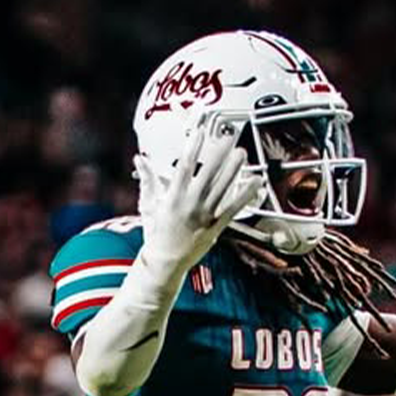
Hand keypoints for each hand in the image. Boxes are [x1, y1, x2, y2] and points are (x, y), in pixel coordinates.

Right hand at [135, 121, 263, 277]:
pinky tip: (255, 182)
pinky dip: (245, 195)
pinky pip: (233, 208)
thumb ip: (147, 179)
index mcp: (173, 197)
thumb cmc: (155, 234)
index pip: (185, 167)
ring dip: (233, 169)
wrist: (164, 263)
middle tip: (229, 137)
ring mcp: (205, 216)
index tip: (200, 131)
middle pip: (208, 174)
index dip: (193, 147)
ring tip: (241, 152)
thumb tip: (140, 159)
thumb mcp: (148, 205)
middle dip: (219, 154)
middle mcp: (191, 205)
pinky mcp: (215, 227)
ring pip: (222, 188)